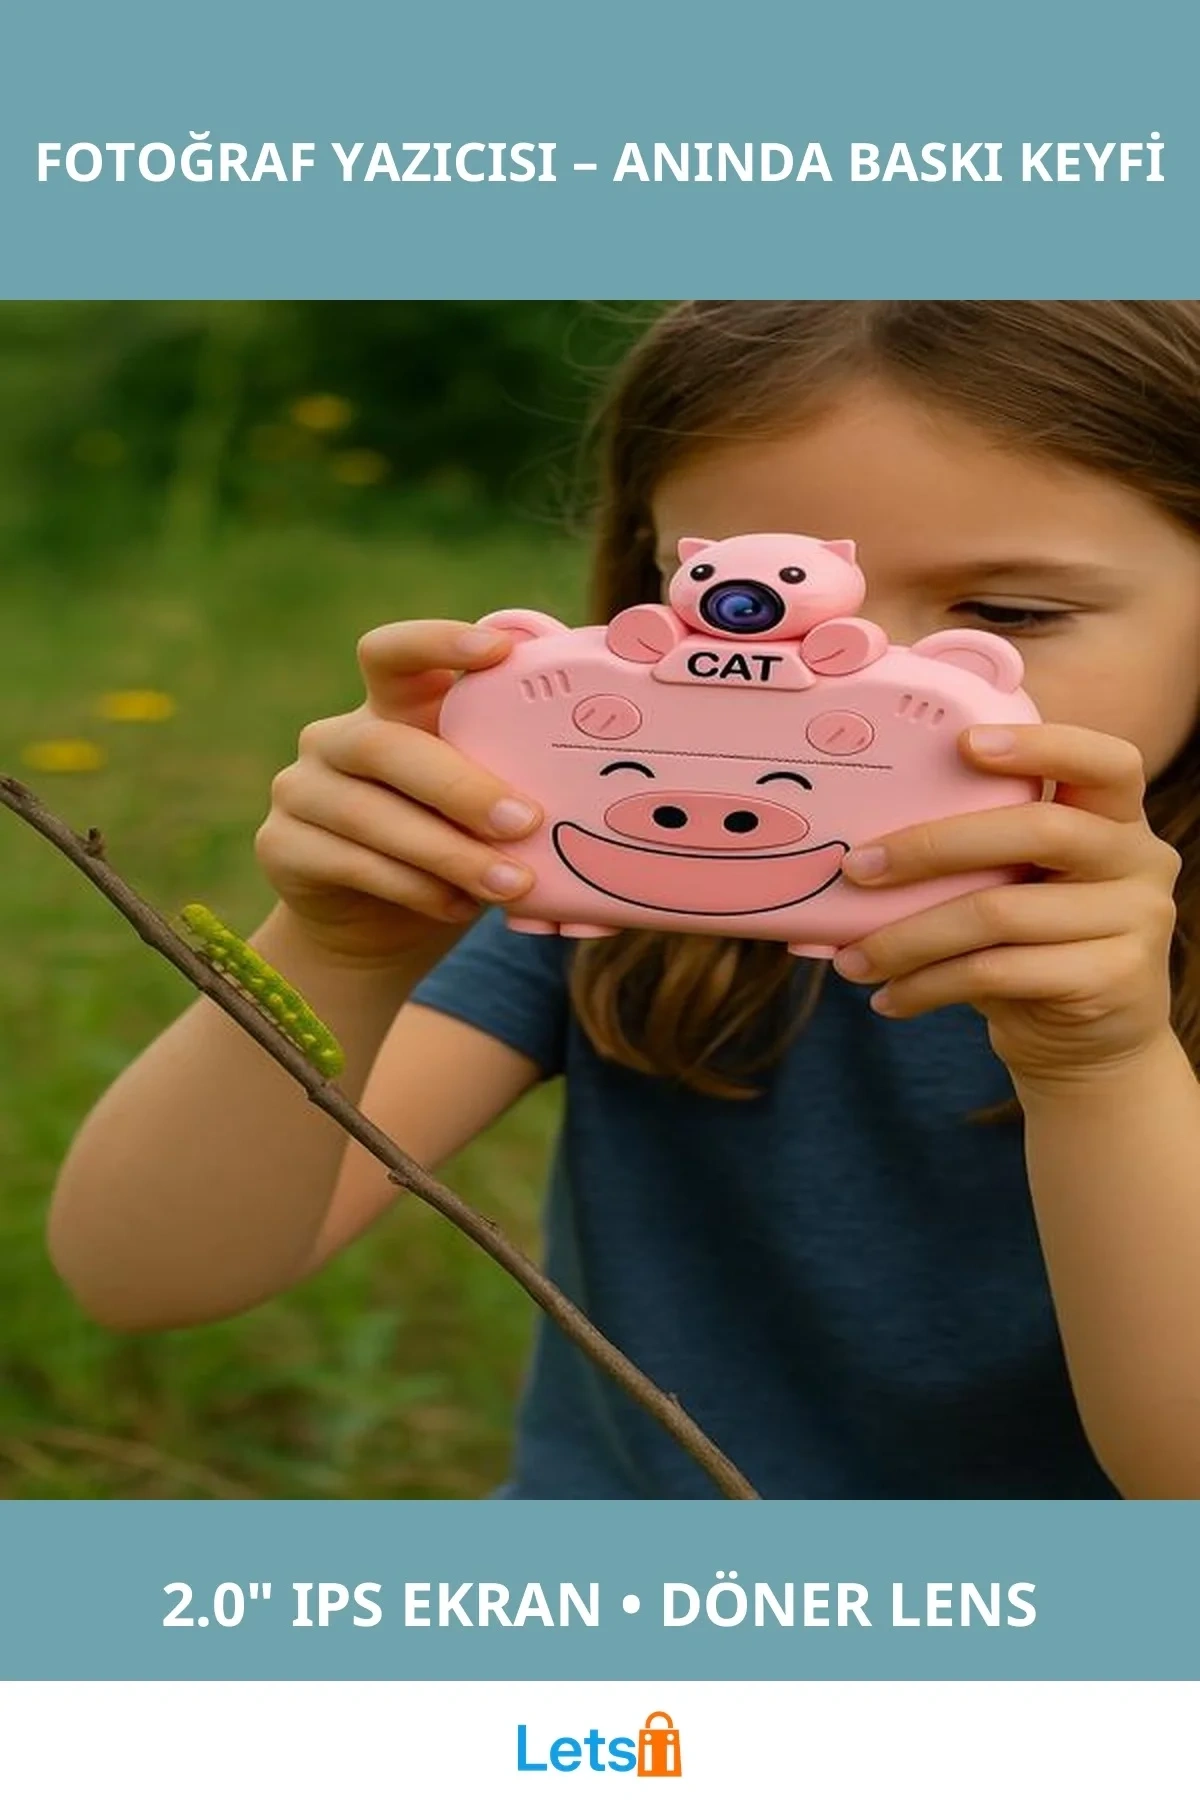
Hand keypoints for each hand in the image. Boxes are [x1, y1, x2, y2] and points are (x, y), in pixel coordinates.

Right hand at [254, 619, 542, 965]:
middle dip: (460, 785)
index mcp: (389, 708)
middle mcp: (338, 739)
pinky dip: (415, 888)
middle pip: (385, 744)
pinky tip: (460, 907)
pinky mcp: (281, 846)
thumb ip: (510, 777)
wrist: (377, 929)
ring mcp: (300, 790)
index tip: (498, 651)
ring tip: (511, 882)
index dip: (437, 642)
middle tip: (526, 820)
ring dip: (448, 852)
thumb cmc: (448, 848)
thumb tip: (597, 777)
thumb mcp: (480, 806)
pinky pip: (352, 863)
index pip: (394, 653)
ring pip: (371, 815)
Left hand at [832, 724, 1181, 1086]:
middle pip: (1039, 829)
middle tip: (856, 869)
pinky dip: (928, 985)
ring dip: (910, 937)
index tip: (963, 743)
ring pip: (1001, 912)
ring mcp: (1137, 921)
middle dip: (933, 846)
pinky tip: (890, 998)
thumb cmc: (1034, 949)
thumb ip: (973, 856)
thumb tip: (853, 850)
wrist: (1090, 1046)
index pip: (1104, 761)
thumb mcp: (1016, 888)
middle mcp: (1140, 860)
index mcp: (1117, 817)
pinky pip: (998, 972)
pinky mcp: (1113, 980)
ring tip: (853, 960)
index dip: (1040, 746)